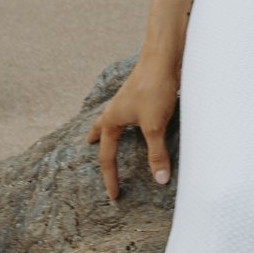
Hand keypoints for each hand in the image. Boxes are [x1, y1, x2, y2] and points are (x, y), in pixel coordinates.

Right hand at [86, 59, 178, 200]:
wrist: (164, 56)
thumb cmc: (155, 88)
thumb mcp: (155, 126)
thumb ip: (156, 154)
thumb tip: (159, 180)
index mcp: (111, 120)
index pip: (107, 157)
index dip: (111, 178)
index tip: (114, 196)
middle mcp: (115, 109)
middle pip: (101, 130)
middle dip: (96, 141)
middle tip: (89, 146)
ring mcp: (128, 100)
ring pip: (114, 118)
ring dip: (110, 128)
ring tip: (108, 132)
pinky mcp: (143, 93)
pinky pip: (130, 111)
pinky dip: (128, 119)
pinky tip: (138, 116)